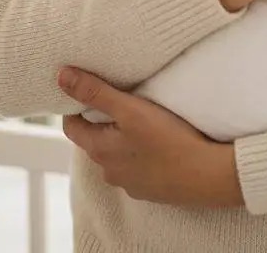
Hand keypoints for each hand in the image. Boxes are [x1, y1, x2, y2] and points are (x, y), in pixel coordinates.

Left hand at [58, 67, 243, 207]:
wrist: (206, 175)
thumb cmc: (168, 138)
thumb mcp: (130, 108)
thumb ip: (95, 92)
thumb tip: (61, 76)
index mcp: (99, 150)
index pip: (72, 126)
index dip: (76, 106)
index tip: (88, 89)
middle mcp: (109, 171)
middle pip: (95, 140)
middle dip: (103, 120)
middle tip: (121, 98)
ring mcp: (130, 184)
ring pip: (117, 155)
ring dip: (123, 138)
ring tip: (143, 119)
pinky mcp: (151, 190)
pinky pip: (137, 167)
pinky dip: (141, 154)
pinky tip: (159, 143)